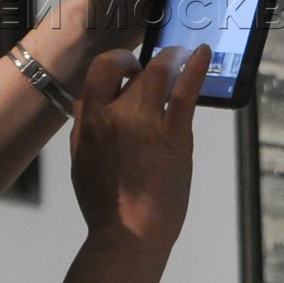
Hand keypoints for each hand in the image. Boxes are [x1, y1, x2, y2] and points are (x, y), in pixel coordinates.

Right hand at [69, 43, 209, 253]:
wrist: (128, 231)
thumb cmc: (103, 202)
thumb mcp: (80, 160)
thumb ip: (82, 128)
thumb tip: (84, 102)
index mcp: (92, 120)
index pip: (101, 69)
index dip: (117, 60)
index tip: (128, 64)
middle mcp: (118, 114)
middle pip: (136, 73)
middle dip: (150, 65)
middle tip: (162, 66)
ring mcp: (148, 123)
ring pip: (161, 73)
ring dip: (173, 57)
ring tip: (184, 51)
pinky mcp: (176, 136)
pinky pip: (186, 92)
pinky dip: (196, 67)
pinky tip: (203, 54)